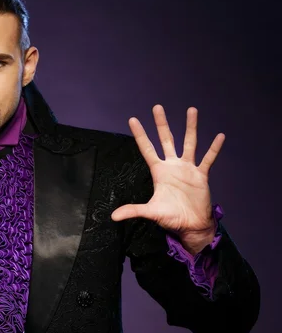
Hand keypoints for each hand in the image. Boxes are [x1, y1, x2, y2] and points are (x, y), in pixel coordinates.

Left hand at [111, 105, 223, 253]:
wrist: (190, 226)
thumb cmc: (170, 218)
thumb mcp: (150, 212)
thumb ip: (133, 211)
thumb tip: (113, 217)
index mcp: (158, 172)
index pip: (147, 148)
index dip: (140, 134)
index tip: (133, 119)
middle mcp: (172, 166)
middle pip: (166, 139)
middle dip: (161, 124)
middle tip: (157, 107)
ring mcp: (187, 169)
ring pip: (189, 143)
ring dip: (190, 127)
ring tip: (192, 110)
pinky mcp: (201, 175)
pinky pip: (208, 159)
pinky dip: (214, 149)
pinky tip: (220, 136)